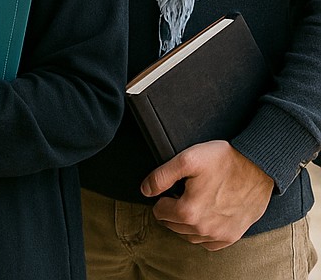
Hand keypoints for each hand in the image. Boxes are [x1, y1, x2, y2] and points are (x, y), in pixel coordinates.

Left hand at [141, 140, 273, 248]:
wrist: (258, 168)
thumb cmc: (223, 161)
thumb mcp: (187, 159)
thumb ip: (161, 176)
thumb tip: (145, 190)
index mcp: (188, 211)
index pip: (160, 212)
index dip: (161, 198)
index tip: (171, 188)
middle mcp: (203, 229)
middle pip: (173, 225)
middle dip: (172, 211)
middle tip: (179, 193)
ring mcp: (219, 235)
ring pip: (190, 236)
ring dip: (185, 223)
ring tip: (190, 203)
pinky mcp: (233, 236)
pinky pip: (209, 244)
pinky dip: (202, 234)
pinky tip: (204, 218)